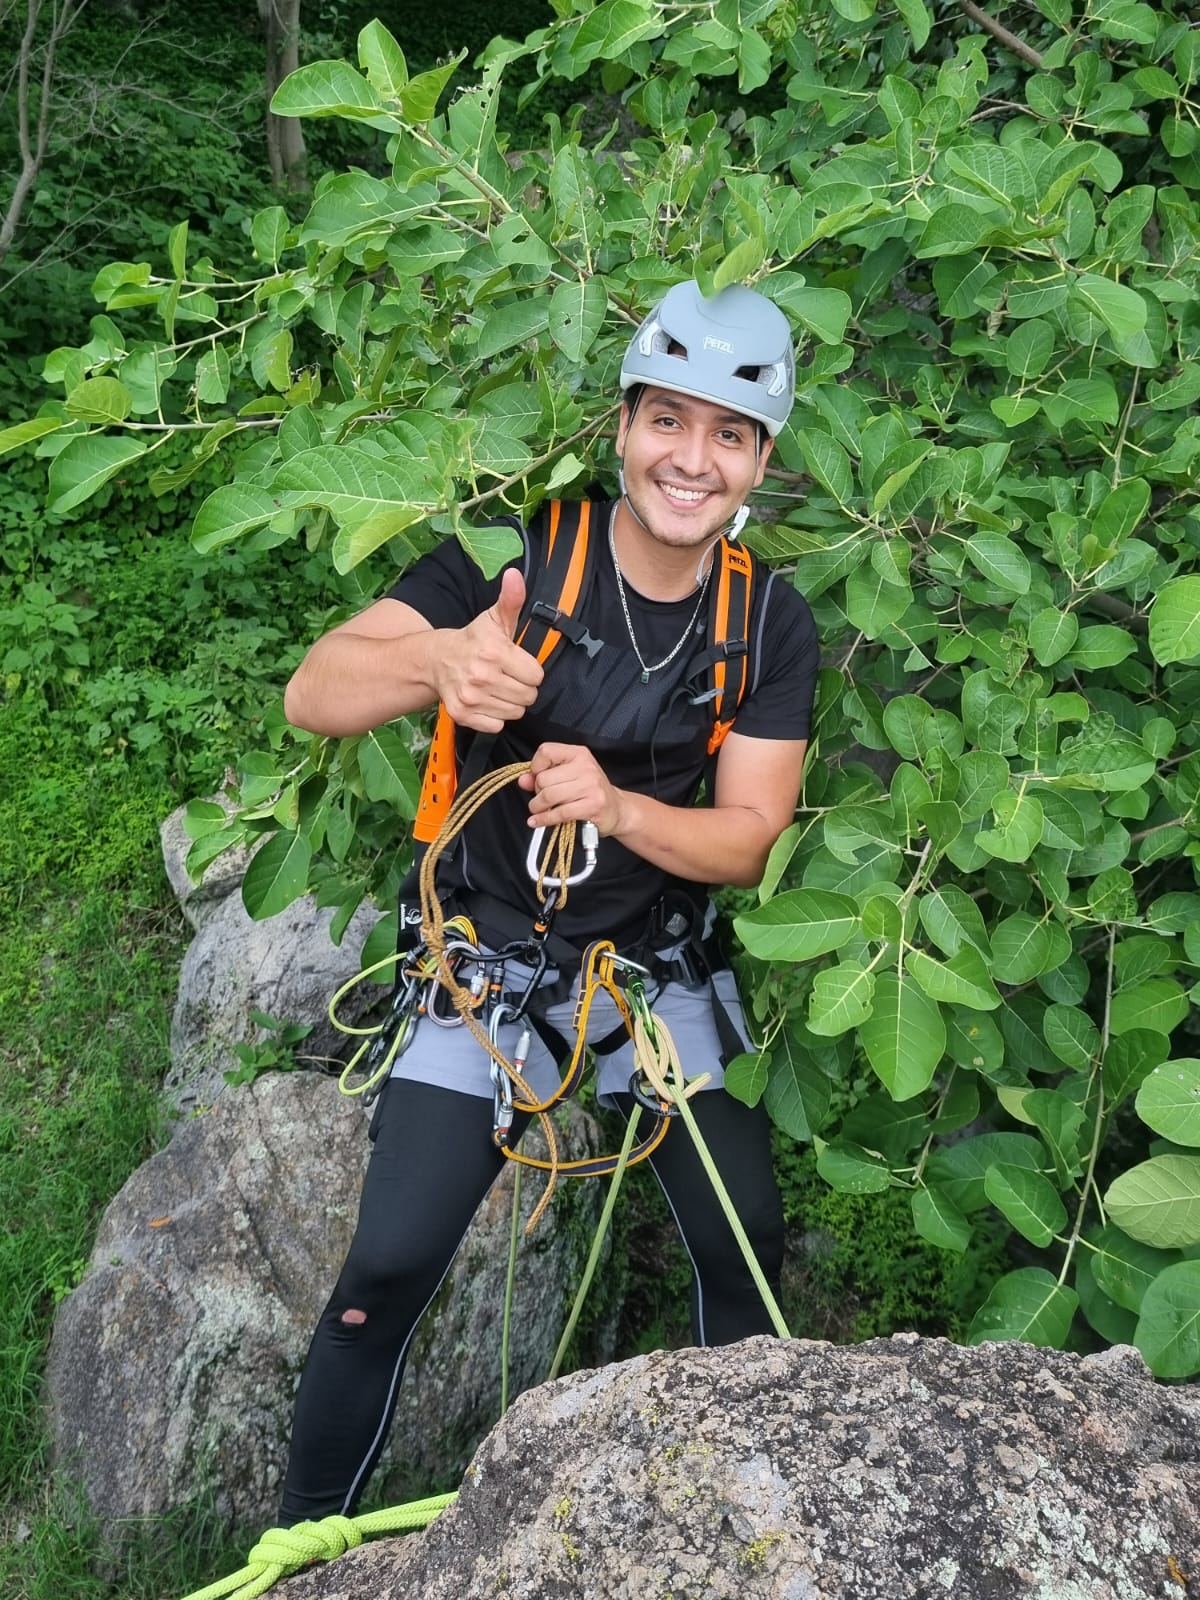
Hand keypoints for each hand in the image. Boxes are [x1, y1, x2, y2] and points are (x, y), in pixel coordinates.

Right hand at [434, 568, 543, 732]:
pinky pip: (497, 726)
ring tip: (497, 688)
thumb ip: (511, 600)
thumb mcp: (494, 619)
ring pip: (514, 713)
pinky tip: (487, 701)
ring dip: (510, 703)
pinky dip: (495, 717)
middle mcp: (481, 676)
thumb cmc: (473, 640)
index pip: (536, 676)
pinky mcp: (462, 715)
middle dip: (522, 688)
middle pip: (528, 697)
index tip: (517, 664)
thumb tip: (514, 575)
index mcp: (494, 651)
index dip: (530, 671)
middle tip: (508, 677)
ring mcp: (471, 697)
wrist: (435, 660)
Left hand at [518, 743, 624, 834]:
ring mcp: (590, 786)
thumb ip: (543, 775)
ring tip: (539, 810)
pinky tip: (538, 821)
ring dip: (538, 807)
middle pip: (544, 778)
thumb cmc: (590, 791)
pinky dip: (544, 819)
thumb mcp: (568, 777)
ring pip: (549, 795)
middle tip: (543, 798)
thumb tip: (523, 780)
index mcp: (578, 753)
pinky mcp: (592, 805)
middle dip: (538, 792)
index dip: (536, 766)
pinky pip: (559, 812)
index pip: (546, 751)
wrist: (617, 809)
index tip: (538, 777)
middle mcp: (586, 766)